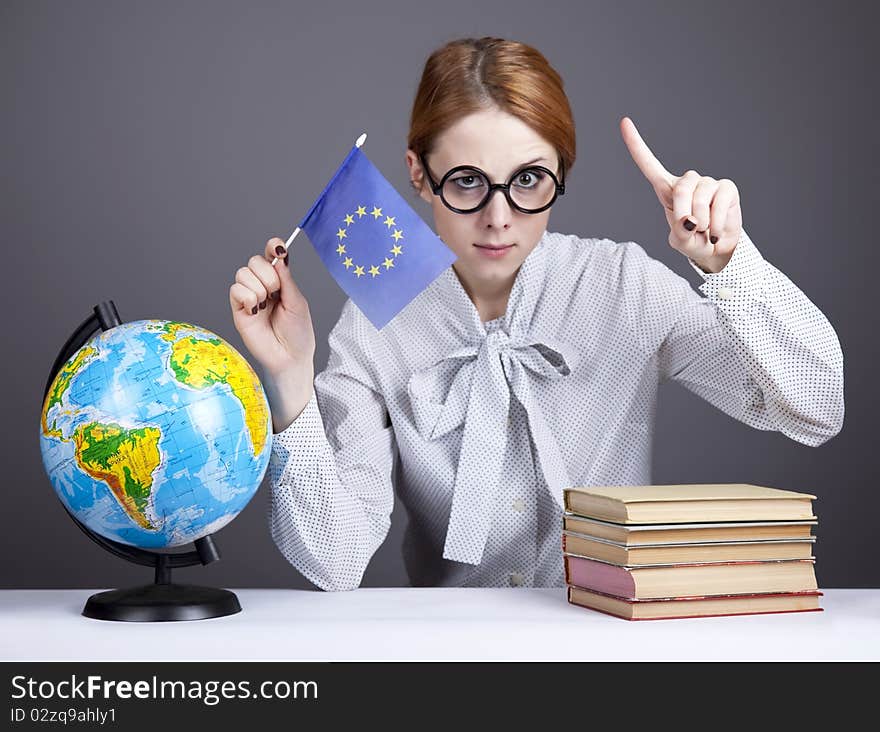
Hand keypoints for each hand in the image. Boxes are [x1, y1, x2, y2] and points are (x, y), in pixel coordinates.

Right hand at [229, 238, 316, 380]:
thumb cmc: (298, 333)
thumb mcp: (298, 302)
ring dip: (258, 288)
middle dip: (268, 274)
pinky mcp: (238, 309)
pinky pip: (235, 289)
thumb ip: (286, 279)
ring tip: (266, 305)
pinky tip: (256, 311)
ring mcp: (249, 296)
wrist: (289, 357)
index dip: (273, 247)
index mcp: (280, 281)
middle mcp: (263, 285)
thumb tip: (279, 257)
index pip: (271, 256)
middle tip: (276, 293)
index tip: (278, 249)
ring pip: (243, 273)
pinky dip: (248, 297)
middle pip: (254, 260)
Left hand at [620, 116, 742, 272]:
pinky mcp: (727, 188)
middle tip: (691, 231)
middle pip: (681, 189)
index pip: (649, 165)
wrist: (717, 250)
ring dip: (702, 222)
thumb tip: (690, 221)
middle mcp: (688, 182)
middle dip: (684, 214)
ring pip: (700, 197)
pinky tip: (715, 233)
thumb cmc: (693, 242)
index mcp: (667, 190)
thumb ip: (678, 233)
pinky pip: (719, 204)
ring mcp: (708, 183)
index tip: (624, 122)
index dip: (636, 145)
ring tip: (705, 231)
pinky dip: (716, 225)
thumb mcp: (679, 242)